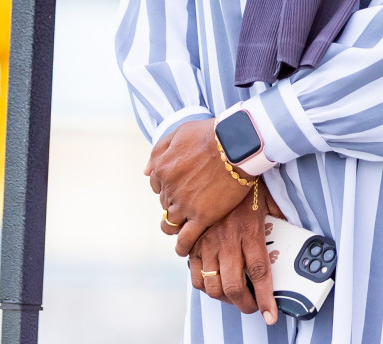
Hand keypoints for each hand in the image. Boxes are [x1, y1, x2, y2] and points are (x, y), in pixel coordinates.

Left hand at [146, 119, 250, 254]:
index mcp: (162, 169)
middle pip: (166, 203)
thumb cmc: (211, 134)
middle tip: (190, 202)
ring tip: (183, 228)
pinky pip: (187, 238)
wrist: (236, 143)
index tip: (180, 188)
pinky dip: (183, 246)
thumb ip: (159, 151)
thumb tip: (146, 172)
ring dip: (175, 225)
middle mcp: (170, 189)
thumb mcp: (180, 132)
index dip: (169, 188)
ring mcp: (185, 204)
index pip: (158, 186)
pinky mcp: (203, 217)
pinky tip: (183, 250)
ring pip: (172, 222)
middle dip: (175, 203)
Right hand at [189, 182, 286, 323]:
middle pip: (234, 286)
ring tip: (234, 298)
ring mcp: (207, 242)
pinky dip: (202, 285)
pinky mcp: (193, 242)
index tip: (270, 315)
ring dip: (224, 299)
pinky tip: (212, 284)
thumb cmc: (245, 179)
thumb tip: (290, 230)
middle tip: (253, 307)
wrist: (217, 161)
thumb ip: (278, 217)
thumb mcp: (267, 198)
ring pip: (213, 285)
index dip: (265, 298)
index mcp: (249, 231)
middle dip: (246, 305)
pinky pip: (194, 274)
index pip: (260, 273)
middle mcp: (228, 240)